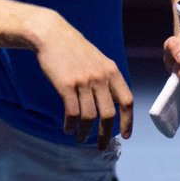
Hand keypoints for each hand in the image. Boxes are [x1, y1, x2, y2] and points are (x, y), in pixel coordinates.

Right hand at [35, 13, 133, 148]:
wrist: (52, 34)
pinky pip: (72, 112)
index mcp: (112, 71)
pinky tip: (68, 129)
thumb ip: (106, 79)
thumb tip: (111, 102)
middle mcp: (100, 77)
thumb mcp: (98, 60)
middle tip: (102, 146)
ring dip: (85, 132)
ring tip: (81, 138)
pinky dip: (71, 124)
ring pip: (89, 116)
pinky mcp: (66, 85)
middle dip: (106, 134)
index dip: (128, 121)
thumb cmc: (73, 48)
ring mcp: (84, 81)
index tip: (126, 135)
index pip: (126, 101)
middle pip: (109, 114)